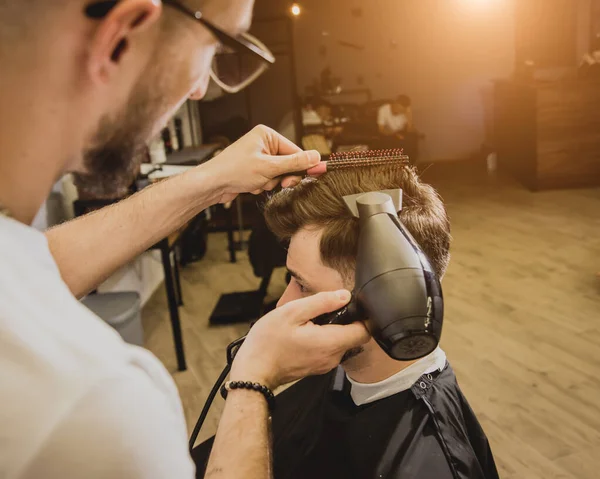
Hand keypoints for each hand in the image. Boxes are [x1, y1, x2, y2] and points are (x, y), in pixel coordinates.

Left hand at [202, 125, 320, 203]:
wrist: (212, 184)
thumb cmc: (234, 170)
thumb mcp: (269, 167)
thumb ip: (294, 163)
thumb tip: (315, 157)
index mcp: (266, 135)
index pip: (294, 150)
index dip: (300, 166)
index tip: (308, 177)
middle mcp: (262, 143)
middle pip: (287, 163)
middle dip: (282, 176)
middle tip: (279, 183)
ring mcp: (258, 157)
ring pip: (278, 174)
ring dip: (270, 182)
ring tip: (257, 182)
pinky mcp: (253, 169)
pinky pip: (268, 179)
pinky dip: (262, 185)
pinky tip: (251, 185)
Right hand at [229, 290, 370, 389]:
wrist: (253, 371)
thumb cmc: (268, 342)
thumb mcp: (292, 312)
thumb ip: (322, 302)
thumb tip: (344, 295)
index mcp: (330, 342)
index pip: (365, 331)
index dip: (361, 316)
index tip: (348, 306)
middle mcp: (332, 357)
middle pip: (353, 337)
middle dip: (344, 321)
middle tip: (321, 312)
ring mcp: (325, 365)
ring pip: (340, 343)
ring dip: (331, 330)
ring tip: (308, 323)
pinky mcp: (317, 368)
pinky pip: (328, 350)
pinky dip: (322, 340)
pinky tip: (303, 334)